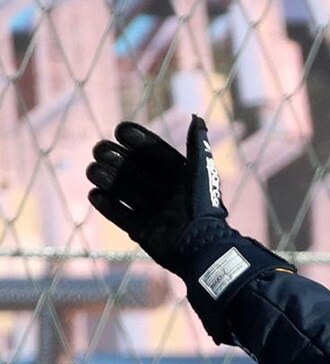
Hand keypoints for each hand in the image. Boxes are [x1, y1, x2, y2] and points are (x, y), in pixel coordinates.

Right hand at [87, 115, 226, 272]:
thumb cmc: (202, 205)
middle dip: (117, 159)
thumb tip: (196, 117)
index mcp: (181, 177)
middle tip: (99, 149)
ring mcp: (154, 213)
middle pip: (136, 171)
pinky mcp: (144, 232)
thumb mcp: (200, 171)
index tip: (120, 130)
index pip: (156, 154)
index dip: (139, 141)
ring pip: (126, 192)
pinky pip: (122, 217)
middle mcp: (167, 193)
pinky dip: (109, 207)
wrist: (201, 246)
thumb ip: (197, 144)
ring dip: (108, 180)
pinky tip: (94, 195)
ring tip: (91, 169)